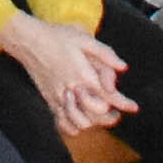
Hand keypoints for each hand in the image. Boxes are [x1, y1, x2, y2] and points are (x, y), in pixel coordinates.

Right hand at [0, 11, 133, 135]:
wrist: (28, 40)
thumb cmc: (56, 36)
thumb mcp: (84, 38)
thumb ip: (105, 54)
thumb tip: (123, 67)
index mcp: (83, 75)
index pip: (109, 97)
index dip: (124, 104)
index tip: (134, 107)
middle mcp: (72, 90)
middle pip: (97, 114)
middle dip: (110, 116)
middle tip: (117, 112)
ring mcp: (59, 97)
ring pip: (80, 122)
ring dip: (93, 122)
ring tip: (100, 116)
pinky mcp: (49, 100)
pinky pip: (62, 122)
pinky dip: (73, 127)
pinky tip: (80, 120)